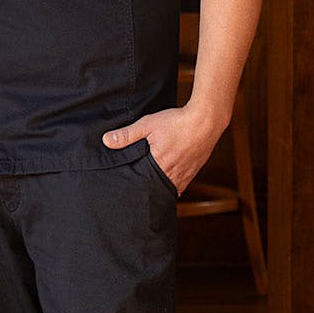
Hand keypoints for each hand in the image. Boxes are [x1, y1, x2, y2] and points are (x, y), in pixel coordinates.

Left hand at [102, 104, 228, 193]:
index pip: (145, 187)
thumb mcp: (147, 125)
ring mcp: (187, 174)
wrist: (207, 120)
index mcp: (161, 167)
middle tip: (137, 192)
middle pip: (158, 190)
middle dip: (148, 191)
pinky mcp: (195, 169)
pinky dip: (174, 183)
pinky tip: (166, 178)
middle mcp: (175, 175)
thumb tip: (106, 141)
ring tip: (150, 187)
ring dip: (161, 187)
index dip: (137, 189)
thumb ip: (127, 135)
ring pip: (172, 188)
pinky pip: (183, 183)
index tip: (127, 191)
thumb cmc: (177, 122)